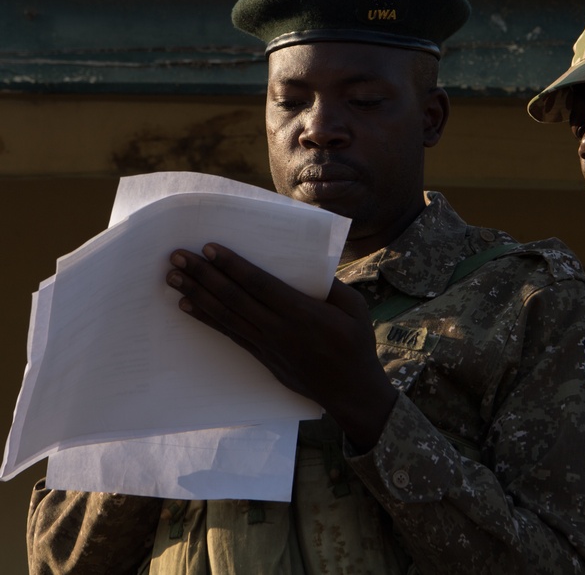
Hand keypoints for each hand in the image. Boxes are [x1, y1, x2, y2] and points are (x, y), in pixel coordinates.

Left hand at [166, 243, 396, 450]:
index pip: (259, 284)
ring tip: (173, 277)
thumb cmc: (357, 345)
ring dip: (197, 294)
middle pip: (233, 298)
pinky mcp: (261, 357)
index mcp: (303, 313)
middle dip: (203, 275)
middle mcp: (279, 329)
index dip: (232, 266)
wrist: (350, 390)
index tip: (208, 248)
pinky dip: (206, 319)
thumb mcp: (355, 308)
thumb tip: (310, 266)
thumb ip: (332, 286)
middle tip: (177, 256)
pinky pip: (229, 334)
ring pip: (225, 316)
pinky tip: (188, 306)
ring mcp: (267, 345)